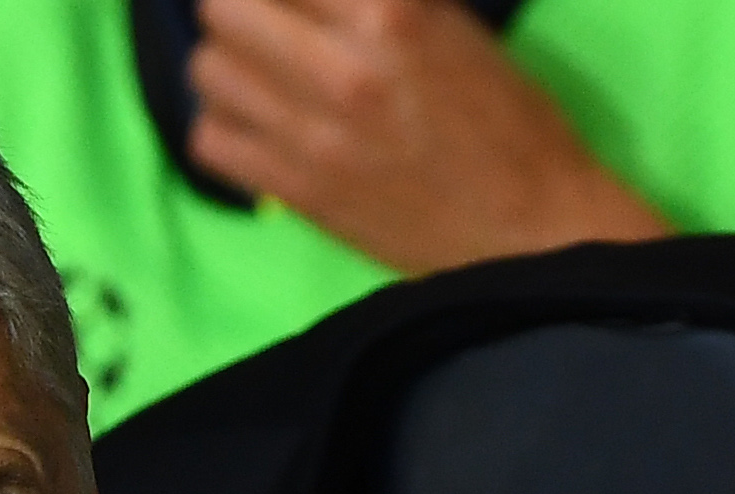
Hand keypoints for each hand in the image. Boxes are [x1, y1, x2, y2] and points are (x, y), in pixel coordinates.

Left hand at [187, 0, 669, 275]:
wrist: (528, 230)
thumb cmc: (509, 125)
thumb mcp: (452, 26)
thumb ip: (376, 3)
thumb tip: (316, 1)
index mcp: (390, 11)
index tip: (290, 4)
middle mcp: (341, 66)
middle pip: (220, 8)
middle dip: (237, 10)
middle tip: (265, 25)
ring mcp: (311, 132)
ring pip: (206, 71)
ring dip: (226, 66)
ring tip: (260, 77)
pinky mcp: (296, 190)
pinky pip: (208, 140)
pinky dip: (222, 127)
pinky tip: (258, 127)